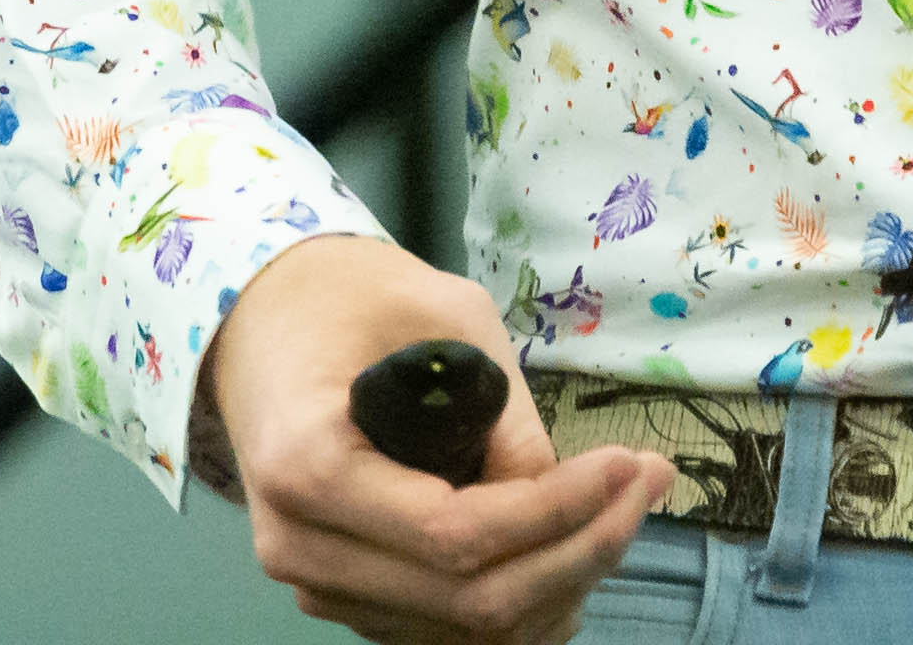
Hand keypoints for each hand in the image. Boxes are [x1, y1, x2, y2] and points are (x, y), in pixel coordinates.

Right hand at [206, 233, 669, 643]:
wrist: (263, 320)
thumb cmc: (349, 299)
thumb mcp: (443, 316)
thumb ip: (501, 412)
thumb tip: (567, 494)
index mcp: (310, 466)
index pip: (456, 536)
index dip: (558, 514)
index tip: (632, 462)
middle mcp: (301, 546)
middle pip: (470, 600)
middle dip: (580, 552)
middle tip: (649, 484)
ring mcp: (316, 582)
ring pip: (464, 629)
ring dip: (560, 582)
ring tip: (622, 507)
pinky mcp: (343, 592)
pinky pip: (445, 627)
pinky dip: (520, 600)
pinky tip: (571, 544)